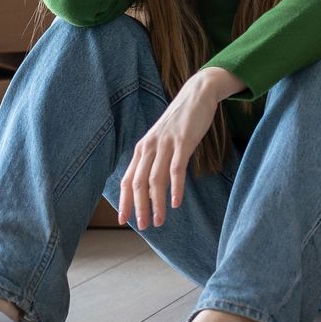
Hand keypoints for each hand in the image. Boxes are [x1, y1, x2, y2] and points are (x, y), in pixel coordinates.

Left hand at [118, 72, 222, 229]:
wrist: (197, 94)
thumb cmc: (180, 121)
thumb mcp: (163, 140)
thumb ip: (155, 159)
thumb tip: (151, 185)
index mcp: (142, 148)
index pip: (128, 179)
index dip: (125, 201)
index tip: (123, 220)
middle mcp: (150, 147)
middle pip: (139, 183)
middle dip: (139, 208)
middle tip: (143, 227)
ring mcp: (166, 144)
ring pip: (156, 179)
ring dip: (156, 204)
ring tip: (160, 221)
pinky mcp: (183, 141)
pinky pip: (176, 169)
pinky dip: (175, 188)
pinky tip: (176, 202)